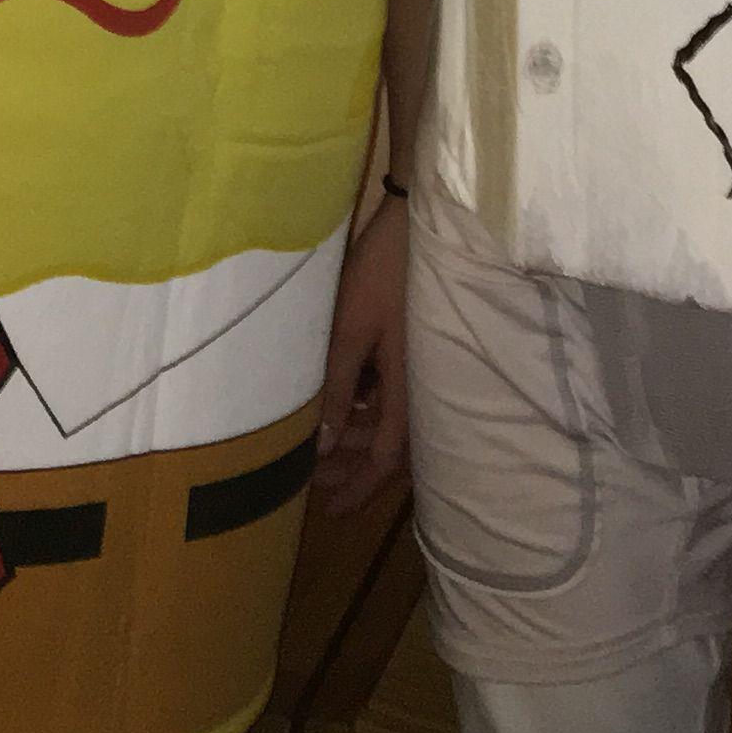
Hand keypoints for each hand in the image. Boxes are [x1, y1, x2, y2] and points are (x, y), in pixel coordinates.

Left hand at [312, 195, 409, 514]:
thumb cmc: (383, 275)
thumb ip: (337, 390)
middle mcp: (419, 387)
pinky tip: (340, 400)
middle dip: (350, 467)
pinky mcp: (411, 345)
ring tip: (317, 444)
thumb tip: (323, 448)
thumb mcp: (350, 332)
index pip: (386, 460)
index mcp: (409, 391)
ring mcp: (416, 365)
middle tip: (312, 480)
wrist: (420, 220)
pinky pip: (388, 392)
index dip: (358, 489)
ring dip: (355, 435)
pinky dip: (364, 405)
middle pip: (387, 444)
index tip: (330, 512)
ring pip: (386, 418)